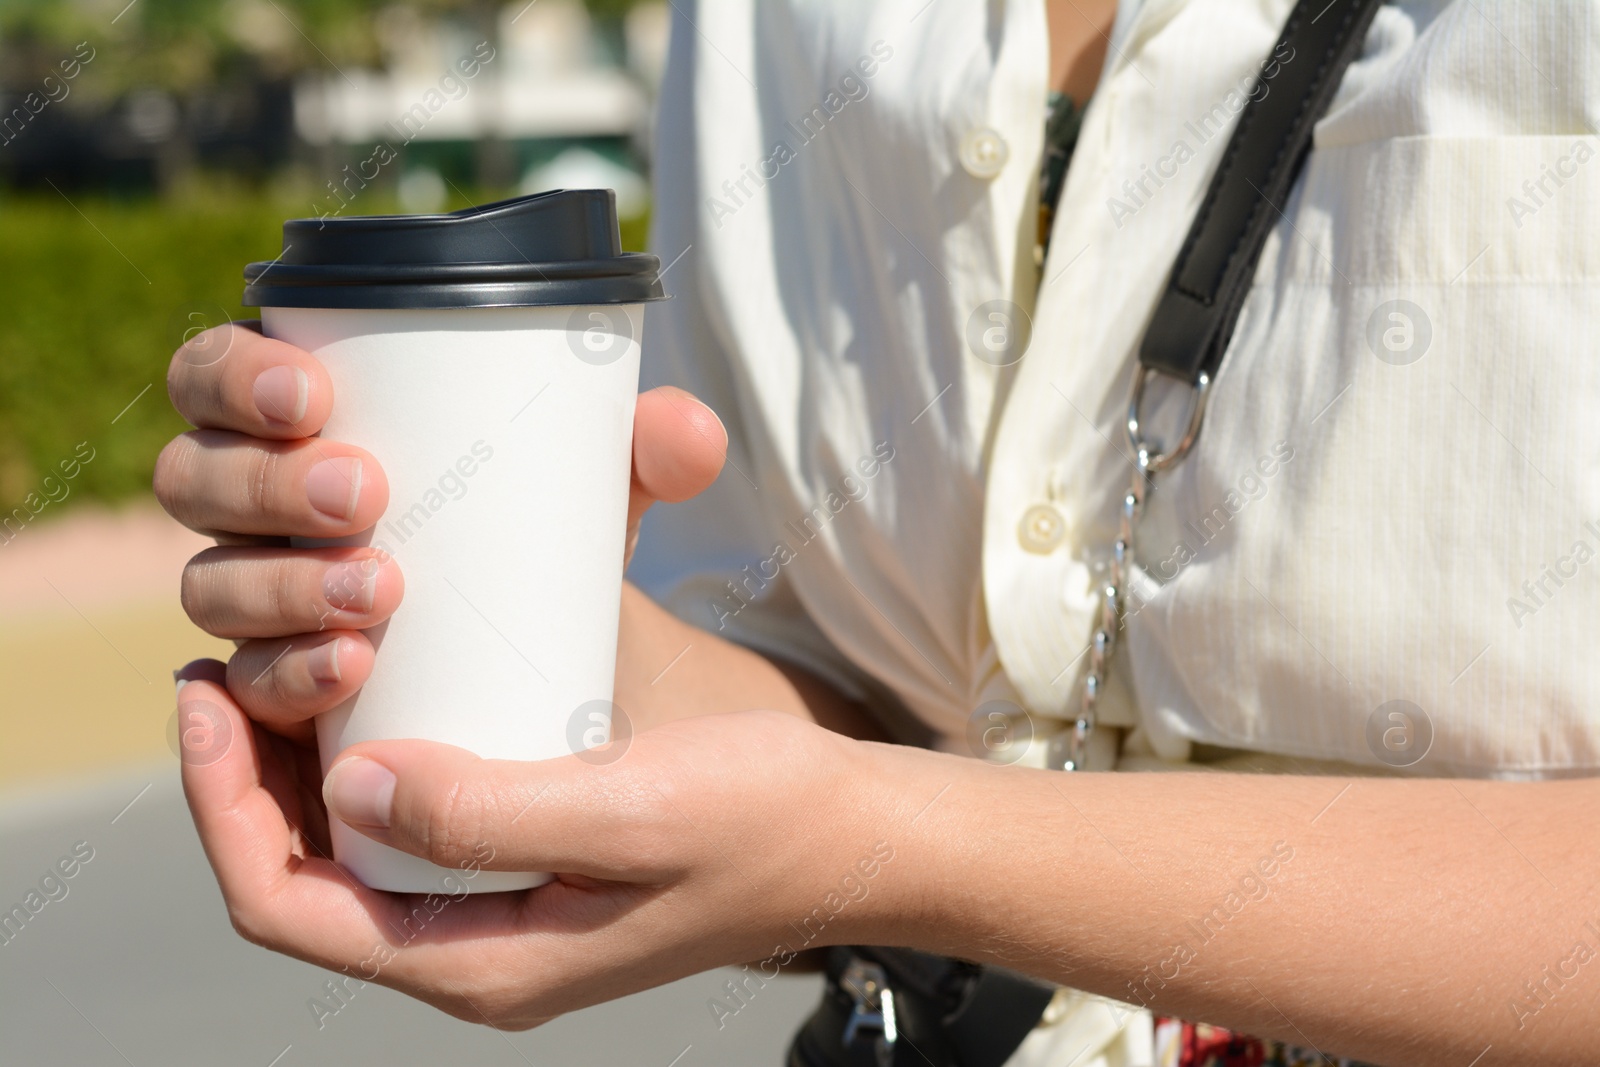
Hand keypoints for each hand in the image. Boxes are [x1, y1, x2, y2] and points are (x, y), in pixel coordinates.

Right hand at [154, 321, 726, 739]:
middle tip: (366, 492)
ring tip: (379, 591)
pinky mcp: (280, 684)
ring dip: (278, 585)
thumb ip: (643, 448)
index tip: (313, 394)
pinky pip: (248, 685)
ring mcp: (258, 598)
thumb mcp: (585, 485)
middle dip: (264, 484)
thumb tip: (692, 433)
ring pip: (211, 586)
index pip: (209, 376)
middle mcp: (254, 508)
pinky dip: (287, 676)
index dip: (230, 376)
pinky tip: (349, 671)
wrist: (545, 640)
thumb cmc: (538, 527)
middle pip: (194, 482)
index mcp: (294, 424)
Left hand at [174, 663, 908, 1027]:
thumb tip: (351, 787)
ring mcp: (506, 913)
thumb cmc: (765, 821)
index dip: (219, 805)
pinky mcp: (536, 868)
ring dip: (301, 765)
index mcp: (483, 963)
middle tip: (227, 663)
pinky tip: (381, 688)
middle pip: (304, 876)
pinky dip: (373, 759)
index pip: (288, 904)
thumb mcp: (632, 812)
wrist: (859, 837)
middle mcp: (478, 951)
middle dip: (243, 777)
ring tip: (281, 665)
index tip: (206, 695)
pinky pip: (416, 825)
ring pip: (352, 851)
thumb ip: (491, 815)